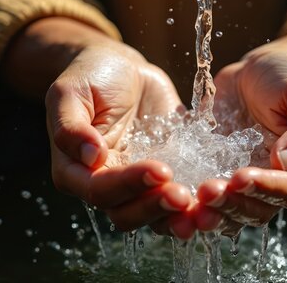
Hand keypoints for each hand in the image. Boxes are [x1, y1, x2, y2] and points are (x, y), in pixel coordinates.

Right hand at [5, 17, 195, 238]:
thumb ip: (71, 127)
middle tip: (183, 195)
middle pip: (126, 214)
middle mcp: (105, 184)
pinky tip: (216, 201)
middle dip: (155, 207)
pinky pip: (177, 200)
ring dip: (177, 217)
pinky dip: (196, 207)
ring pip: (154, 216)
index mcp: (76, 170)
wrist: (122, 69)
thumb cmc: (91, 77)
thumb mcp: (69, 93)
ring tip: (203, 209)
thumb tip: (90, 157)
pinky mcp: (164, 177)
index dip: (129, 185)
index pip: (99, 190)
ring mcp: (137, 184)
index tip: (160, 169)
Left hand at [195, 16, 286, 234]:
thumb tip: (283, 161)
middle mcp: (276, 182)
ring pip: (231, 212)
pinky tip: (175, 194)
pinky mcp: (220, 173)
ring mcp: (247, 181)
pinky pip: (209, 197)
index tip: (240, 178)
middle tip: (207, 192)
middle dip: (232, 205)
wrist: (259, 71)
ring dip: (212, 212)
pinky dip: (192, 203)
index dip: (264, 189)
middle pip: (257, 209)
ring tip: (191, 200)